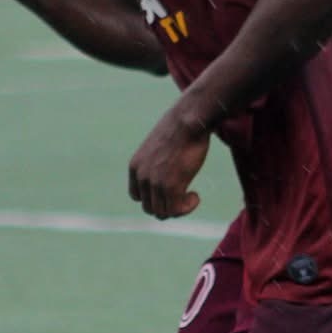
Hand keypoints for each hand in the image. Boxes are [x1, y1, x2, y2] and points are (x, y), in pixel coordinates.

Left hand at [128, 105, 207, 220]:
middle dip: (167, 206)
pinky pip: (176, 210)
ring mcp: (155, 183)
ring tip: (191, 196)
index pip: (137, 196)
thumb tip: (166, 172)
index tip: (170, 190)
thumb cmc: (180, 128)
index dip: (154, 198)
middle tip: (184, 195)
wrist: (189, 119)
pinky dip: (187, 208)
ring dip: (178, 209)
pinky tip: (196, 196)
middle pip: (150, 208)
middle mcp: (142, 177)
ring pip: (163, 213)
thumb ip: (157, 161)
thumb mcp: (160, 146)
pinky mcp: (171, 186)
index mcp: (135, 166)